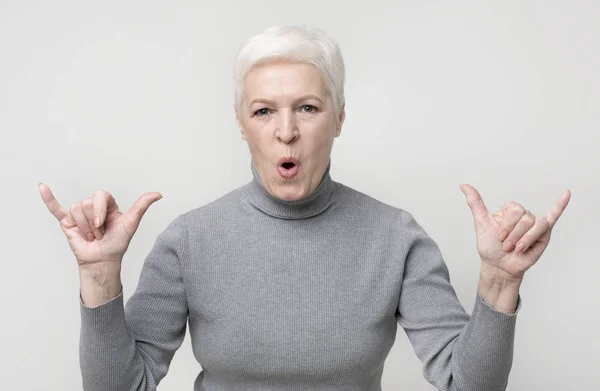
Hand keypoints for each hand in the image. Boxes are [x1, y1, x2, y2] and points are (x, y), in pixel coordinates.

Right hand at [39, 184, 162, 268]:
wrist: (102, 261)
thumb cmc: (117, 243)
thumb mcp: (131, 223)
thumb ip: (141, 206)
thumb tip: (158, 194)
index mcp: (107, 204)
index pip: (99, 196)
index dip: (99, 210)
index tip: (103, 224)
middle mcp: (92, 206)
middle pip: (86, 203)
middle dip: (92, 222)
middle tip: (98, 233)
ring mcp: (79, 214)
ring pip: (75, 210)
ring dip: (83, 227)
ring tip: (90, 235)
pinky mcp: (66, 223)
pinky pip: (55, 208)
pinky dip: (48, 199)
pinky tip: (42, 187)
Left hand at [459, 184, 570, 279]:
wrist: (499, 267)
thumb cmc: (490, 247)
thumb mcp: (481, 224)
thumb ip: (475, 203)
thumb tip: (464, 185)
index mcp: (509, 211)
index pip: (513, 209)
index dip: (506, 225)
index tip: (499, 237)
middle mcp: (523, 216)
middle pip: (524, 217)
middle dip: (513, 234)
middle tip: (507, 246)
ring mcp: (535, 224)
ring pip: (536, 224)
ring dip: (524, 239)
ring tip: (517, 248)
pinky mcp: (544, 234)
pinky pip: (554, 216)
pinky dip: (561, 205)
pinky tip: (566, 194)